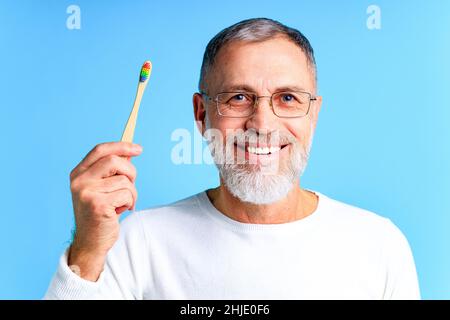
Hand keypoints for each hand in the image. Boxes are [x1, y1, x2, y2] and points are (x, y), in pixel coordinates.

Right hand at [68, 142, 142, 280]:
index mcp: (79, 173)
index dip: (121, 146)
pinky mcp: (97, 205)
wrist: (91, 242)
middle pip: (115, 161)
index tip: (138, 149)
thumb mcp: (103, 188)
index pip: (100, 150)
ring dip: (132, 192)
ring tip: (123, 203)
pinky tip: (121, 211)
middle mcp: (79, 181)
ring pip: (124, 180)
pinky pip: (126, 194)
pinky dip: (130, 202)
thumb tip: (131, 151)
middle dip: (131, 172)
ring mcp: (87, 193)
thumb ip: (113, 171)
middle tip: (132, 184)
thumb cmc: (101, 213)